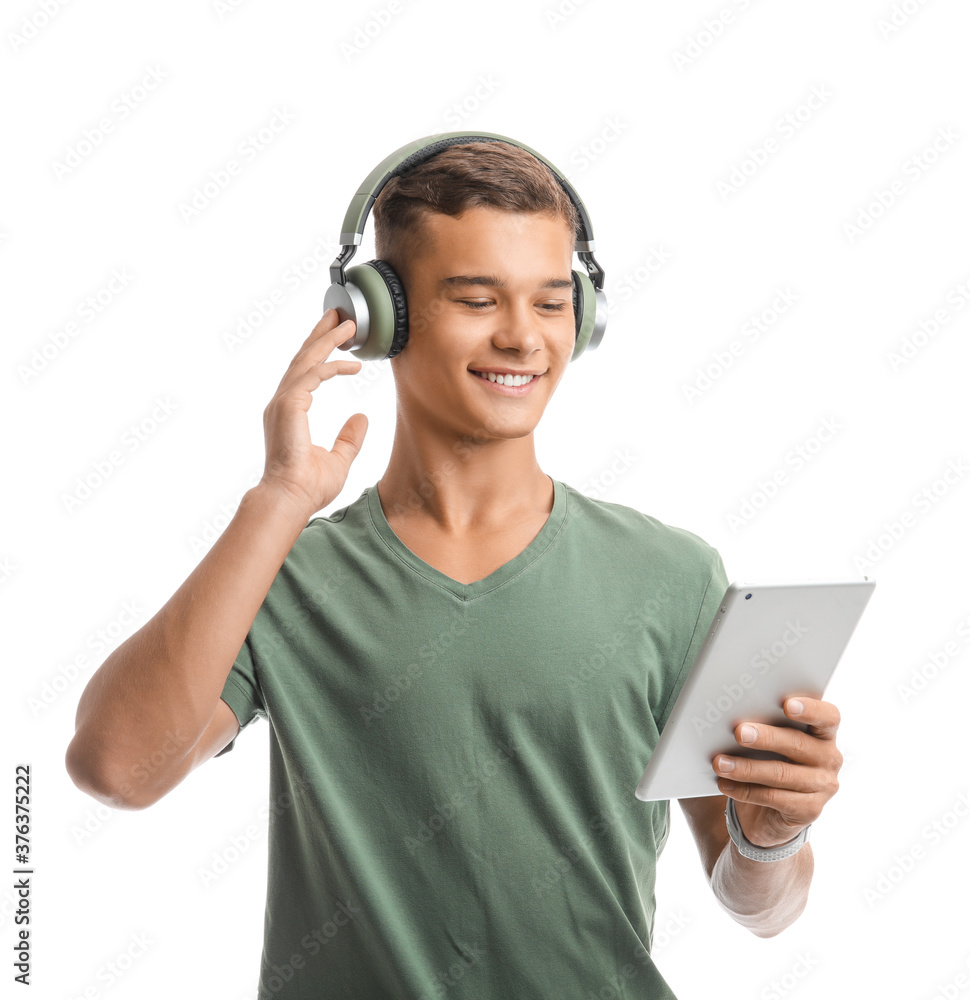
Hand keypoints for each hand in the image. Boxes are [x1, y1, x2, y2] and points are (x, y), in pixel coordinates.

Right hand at [259, 309, 367, 515]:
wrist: (290, 499)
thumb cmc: (307, 486)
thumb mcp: (338, 459)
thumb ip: (349, 438)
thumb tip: (362, 418)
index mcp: (290, 412)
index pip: (306, 373)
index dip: (323, 353)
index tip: (341, 340)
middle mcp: (282, 403)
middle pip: (303, 358)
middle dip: (321, 334)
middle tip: (338, 314)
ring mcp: (282, 403)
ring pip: (306, 361)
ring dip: (327, 340)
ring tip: (347, 323)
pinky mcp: (288, 406)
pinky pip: (312, 377)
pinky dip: (331, 367)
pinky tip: (351, 363)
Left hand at [712, 696, 842, 847]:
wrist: (770, 811)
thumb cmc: (769, 760)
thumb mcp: (770, 741)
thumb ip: (762, 725)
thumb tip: (731, 716)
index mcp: (823, 733)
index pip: (828, 717)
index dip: (810, 709)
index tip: (787, 705)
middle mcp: (829, 758)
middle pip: (798, 743)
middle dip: (766, 737)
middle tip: (739, 732)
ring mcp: (822, 786)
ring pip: (782, 773)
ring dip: (746, 768)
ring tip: (720, 763)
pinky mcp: (810, 810)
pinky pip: (774, 797)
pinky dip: (745, 790)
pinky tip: (724, 784)